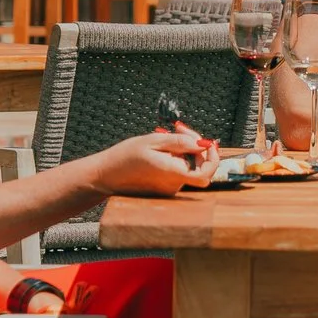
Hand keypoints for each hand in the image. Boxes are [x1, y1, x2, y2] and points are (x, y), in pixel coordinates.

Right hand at [89, 130, 216, 196]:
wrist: (105, 175)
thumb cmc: (125, 157)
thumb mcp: (152, 141)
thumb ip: (180, 142)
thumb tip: (203, 144)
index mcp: (171, 173)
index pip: (206, 174)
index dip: (212, 158)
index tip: (207, 143)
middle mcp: (173, 185)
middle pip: (198, 165)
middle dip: (195, 144)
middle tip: (179, 128)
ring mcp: (169, 189)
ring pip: (188, 166)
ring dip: (183, 149)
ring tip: (166, 134)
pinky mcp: (163, 188)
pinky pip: (178, 170)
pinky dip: (175, 157)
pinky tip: (161, 147)